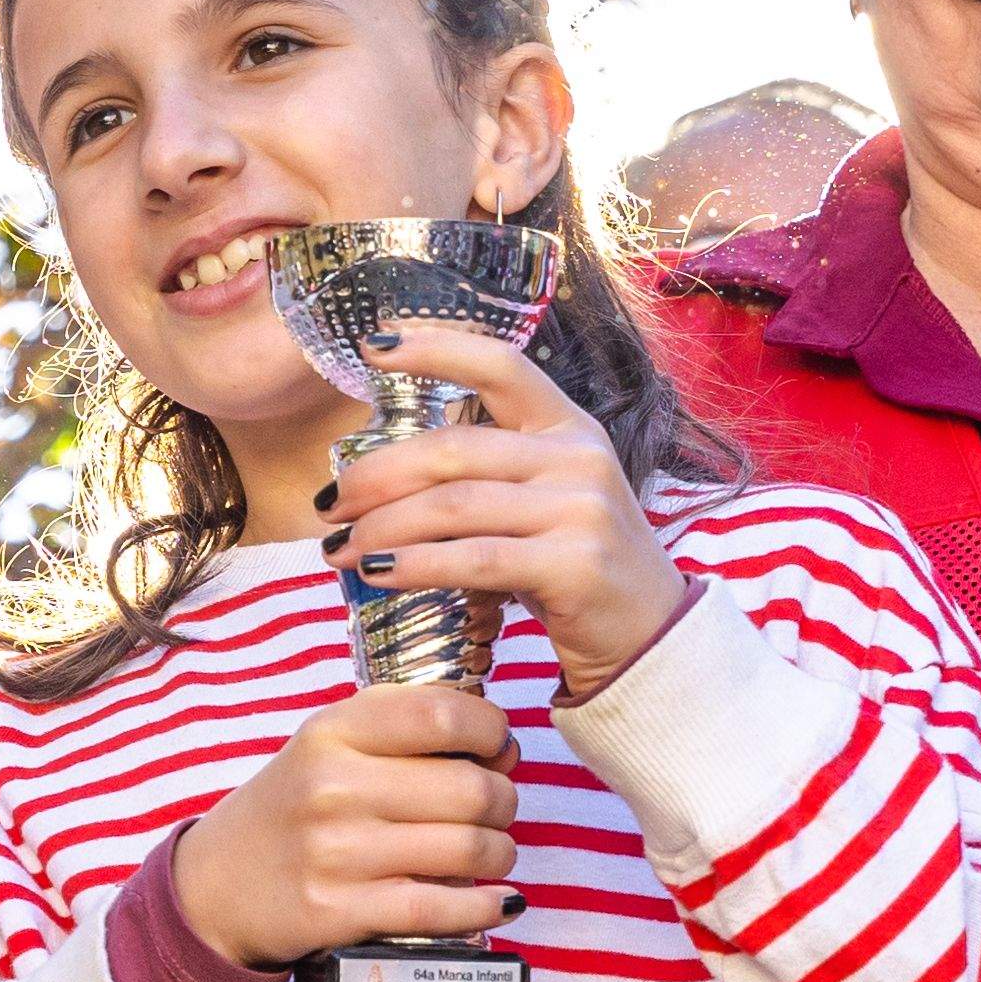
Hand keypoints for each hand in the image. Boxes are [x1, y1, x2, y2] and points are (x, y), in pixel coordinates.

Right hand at [170, 684, 519, 968]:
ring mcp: (337, 854)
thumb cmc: (292, 809)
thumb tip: (503, 750)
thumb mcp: (327, 747)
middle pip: (470, 788)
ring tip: (489, 851)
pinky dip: (484, 905)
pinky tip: (496, 900)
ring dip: (499, 851)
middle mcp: (333, 787)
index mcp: (331, 732)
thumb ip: (405, 732)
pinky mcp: (341, 913)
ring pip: (468, 849)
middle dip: (503, 800)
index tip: (496, 746)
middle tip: (496, 808)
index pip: (442, 714)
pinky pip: (442, 908)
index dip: (491, 730)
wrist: (217, 888)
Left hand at [314, 323, 699, 696]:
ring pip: (453, 506)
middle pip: (453, 450)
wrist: (651, 636)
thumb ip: (488, 477)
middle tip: (329, 504)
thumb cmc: (579, 566)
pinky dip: (414, 566)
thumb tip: (383, 480)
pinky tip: (377, 575)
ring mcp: (581, 510)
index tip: (373, 345)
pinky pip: (472, 559)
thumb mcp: (546, 501)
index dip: (436, 347)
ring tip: (340, 549)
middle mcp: (579, 458)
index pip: (501, 365)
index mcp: (570, 427)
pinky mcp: (574, 565)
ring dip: (381, 528)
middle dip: (376, 475)